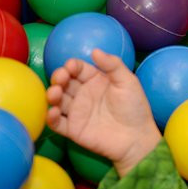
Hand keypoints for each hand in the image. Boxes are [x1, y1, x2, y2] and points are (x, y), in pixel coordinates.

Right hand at [46, 49, 161, 176]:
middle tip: (61, 78)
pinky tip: (52, 112)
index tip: (71, 66)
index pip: (78, 68)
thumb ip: (113, 65)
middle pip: (64, 82)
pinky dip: (50, 117)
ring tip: (55, 93)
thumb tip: (95, 50)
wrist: (137, 138)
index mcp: (95, 80)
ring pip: (57, 100)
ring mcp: (77, 112)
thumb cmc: (135, 108)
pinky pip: (57, 123)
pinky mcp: (73, 129)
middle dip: (59, 77)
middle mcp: (83, 94)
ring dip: (52, 95)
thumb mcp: (128, 82)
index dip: (72, 66)